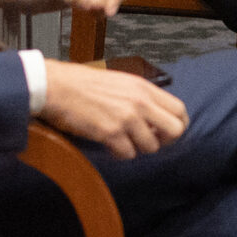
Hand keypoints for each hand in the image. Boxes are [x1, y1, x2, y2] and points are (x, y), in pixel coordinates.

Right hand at [41, 60, 187, 158]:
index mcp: (144, 88)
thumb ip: (141, 96)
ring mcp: (126, 118)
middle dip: (165, 141)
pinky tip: (110, 145)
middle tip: (151, 141)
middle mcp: (140, 102)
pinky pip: (128, 154)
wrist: (57, 87)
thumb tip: (156, 115)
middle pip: (175, 130)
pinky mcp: (110, 133)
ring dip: (138, 148)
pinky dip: (120, 153)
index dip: (178, 124)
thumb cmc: (84, 84)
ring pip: (151, 146)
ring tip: (123, 140)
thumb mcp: (121, 82)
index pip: (179, 109)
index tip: (169, 132)